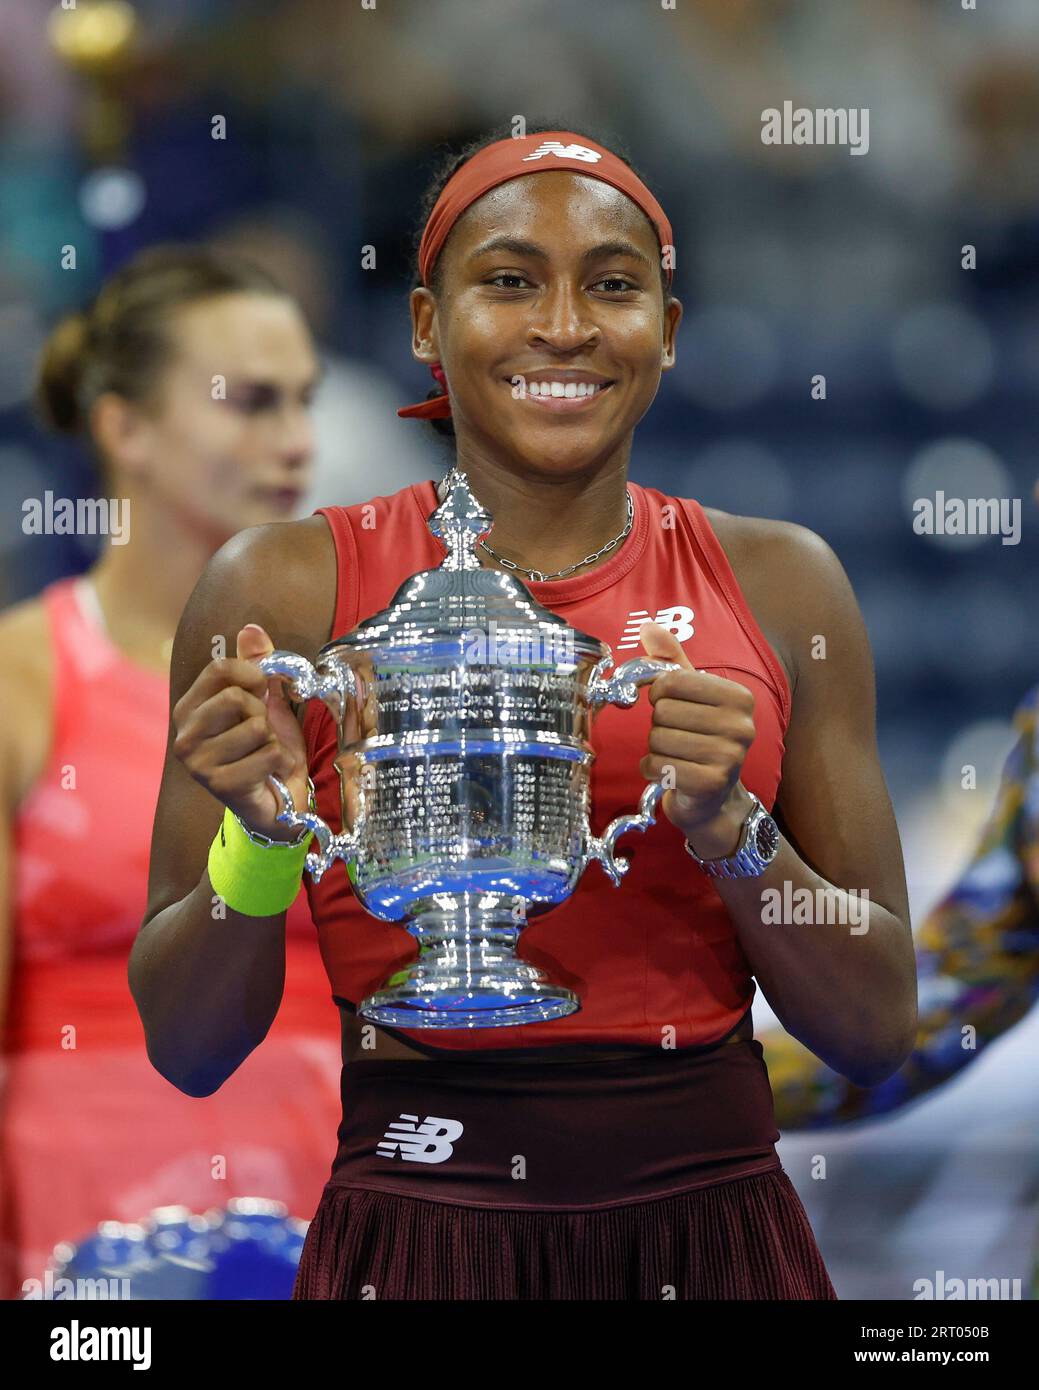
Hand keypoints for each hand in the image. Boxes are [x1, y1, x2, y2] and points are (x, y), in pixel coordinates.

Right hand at [172, 623, 309, 840]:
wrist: (279, 801)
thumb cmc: (266, 748)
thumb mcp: (266, 701)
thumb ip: (258, 665)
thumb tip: (251, 629)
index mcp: (189, 708)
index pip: (220, 668)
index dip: (253, 674)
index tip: (262, 691)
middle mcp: (184, 734)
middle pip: (236, 697)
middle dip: (263, 714)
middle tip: (262, 734)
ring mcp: (197, 763)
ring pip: (256, 727)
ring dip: (273, 741)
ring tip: (264, 756)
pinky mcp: (219, 785)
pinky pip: (268, 754)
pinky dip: (280, 762)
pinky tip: (269, 774)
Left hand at [637, 622, 756, 856]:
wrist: (712, 798)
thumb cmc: (699, 739)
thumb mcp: (690, 697)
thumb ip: (671, 661)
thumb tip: (647, 626)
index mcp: (738, 696)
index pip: (671, 681)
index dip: (659, 695)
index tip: (672, 707)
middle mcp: (741, 725)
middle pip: (662, 712)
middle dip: (659, 726)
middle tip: (678, 738)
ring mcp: (729, 756)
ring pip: (658, 739)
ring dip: (656, 750)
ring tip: (676, 756)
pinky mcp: (711, 783)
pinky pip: (658, 765)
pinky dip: (653, 770)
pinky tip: (669, 774)